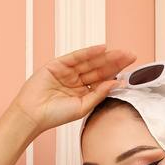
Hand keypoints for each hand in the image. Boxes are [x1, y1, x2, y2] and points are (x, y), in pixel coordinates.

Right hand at [11, 45, 137, 133]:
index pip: (102, 79)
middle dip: (115, 62)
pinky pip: (76, 56)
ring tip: (121, 52)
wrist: (33, 114)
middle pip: (98, 68)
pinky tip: (102, 49)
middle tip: (131, 56)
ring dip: (106, 56)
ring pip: (90, 61)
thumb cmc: (54, 115)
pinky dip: (89, 52)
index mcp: (82, 92)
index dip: (116, 73)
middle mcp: (76, 80)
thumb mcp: (82, 107)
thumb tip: (116, 83)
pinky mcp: (58, 64)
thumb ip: (98, 94)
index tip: (131, 69)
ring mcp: (67, 71)